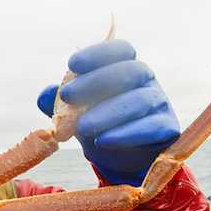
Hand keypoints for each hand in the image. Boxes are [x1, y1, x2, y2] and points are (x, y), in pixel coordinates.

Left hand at [37, 40, 179, 185]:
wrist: (123, 159)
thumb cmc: (99, 126)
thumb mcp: (77, 114)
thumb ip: (59, 104)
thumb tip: (43, 96)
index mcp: (125, 69)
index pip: (120, 50)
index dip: (98, 53)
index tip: (72, 64)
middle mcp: (146, 82)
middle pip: (130, 71)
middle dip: (96, 81)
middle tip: (67, 96)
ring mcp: (159, 104)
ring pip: (140, 100)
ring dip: (108, 112)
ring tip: (82, 127)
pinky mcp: (167, 129)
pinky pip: (152, 127)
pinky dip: (127, 133)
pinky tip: (103, 140)